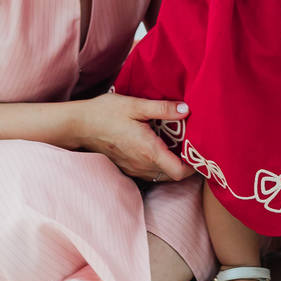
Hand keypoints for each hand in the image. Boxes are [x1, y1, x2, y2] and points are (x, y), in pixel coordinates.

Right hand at [71, 91, 192, 179]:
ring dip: (172, 163)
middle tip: (192, 144)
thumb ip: (162, 109)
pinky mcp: (126, 166)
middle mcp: (142, 165)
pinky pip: (149, 172)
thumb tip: (186, 109)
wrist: (79, 125)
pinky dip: (159, 163)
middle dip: (186, 163)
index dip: (195, 166)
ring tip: (177, 144)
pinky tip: (159, 146)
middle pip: (173, 175)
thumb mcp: (136, 105)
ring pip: (161, 174)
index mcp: (149, 151)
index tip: (201, 151)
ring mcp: (133, 168)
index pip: (180, 172)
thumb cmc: (106, 113)